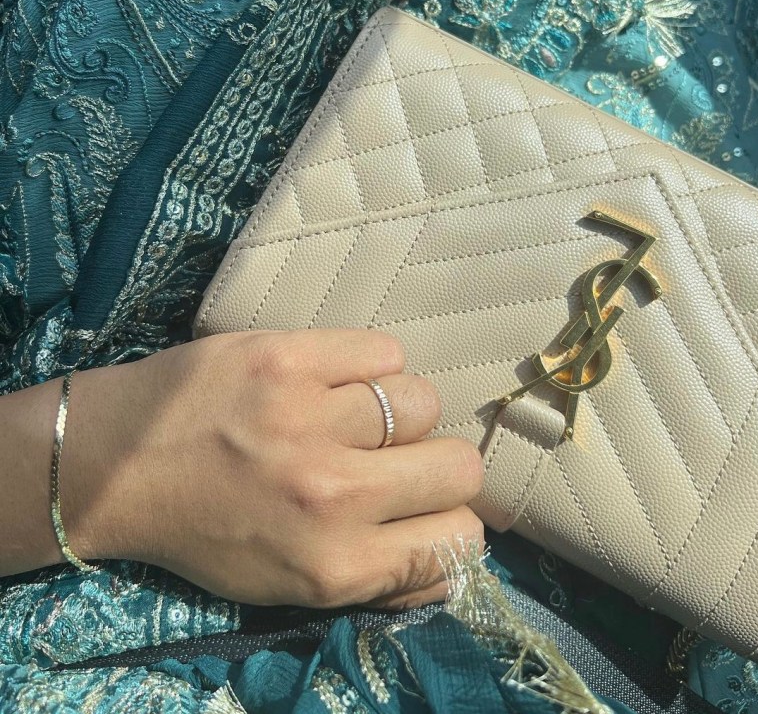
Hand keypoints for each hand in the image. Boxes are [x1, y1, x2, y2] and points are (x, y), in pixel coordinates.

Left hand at [62, 329, 484, 608]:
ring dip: (398, 411)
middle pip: (459, 466)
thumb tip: (455, 558)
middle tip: (395, 458)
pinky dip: (368, 365)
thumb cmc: (205, 531)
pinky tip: (333, 379)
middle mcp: (332, 495)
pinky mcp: (288, 356)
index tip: (423, 509)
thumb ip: (377, 581)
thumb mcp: (288, 589)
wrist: (116, 464)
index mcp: (335, 566)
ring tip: (353, 415)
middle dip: (438, 465)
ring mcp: (310, 418)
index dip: (449, 522)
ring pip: (423, 401)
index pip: (460, 541)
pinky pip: (383, 350)